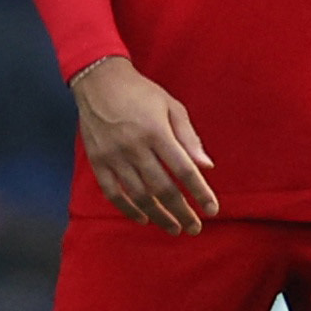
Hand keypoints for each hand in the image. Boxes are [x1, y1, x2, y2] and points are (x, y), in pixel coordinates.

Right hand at [72, 56, 216, 232]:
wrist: (99, 81)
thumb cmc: (141, 93)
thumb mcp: (171, 106)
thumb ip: (189, 137)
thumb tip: (206, 166)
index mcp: (156, 131)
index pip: (184, 170)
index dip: (200, 193)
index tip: (212, 210)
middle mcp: (134, 146)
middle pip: (162, 189)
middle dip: (182, 212)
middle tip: (195, 228)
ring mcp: (113, 156)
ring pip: (139, 195)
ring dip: (159, 215)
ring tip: (174, 228)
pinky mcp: (97, 161)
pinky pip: (113, 193)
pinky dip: (128, 209)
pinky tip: (143, 218)